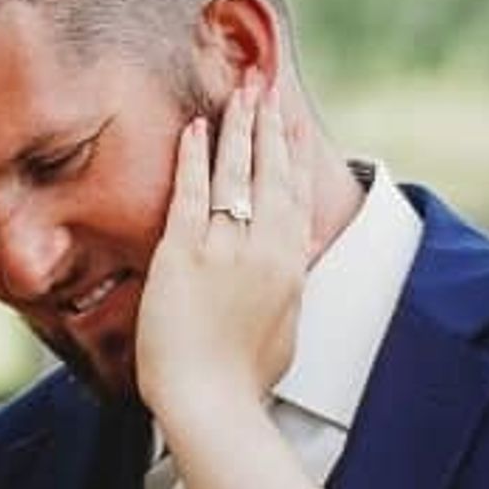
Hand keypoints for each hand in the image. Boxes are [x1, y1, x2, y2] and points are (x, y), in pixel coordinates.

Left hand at [129, 84, 304, 432]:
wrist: (211, 403)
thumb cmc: (244, 377)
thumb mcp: (286, 326)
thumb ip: (293, 283)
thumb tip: (304, 249)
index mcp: (290, 264)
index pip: (295, 192)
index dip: (293, 151)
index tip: (292, 119)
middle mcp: (265, 248)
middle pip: (270, 172)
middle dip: (269, 123)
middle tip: (265, 85)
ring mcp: (225, 249)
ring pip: (235, 173)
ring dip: (238, 127)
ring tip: (239, 91)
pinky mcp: (184, 255)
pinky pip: (191, 194)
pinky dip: (194, 157)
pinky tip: (195, 127)